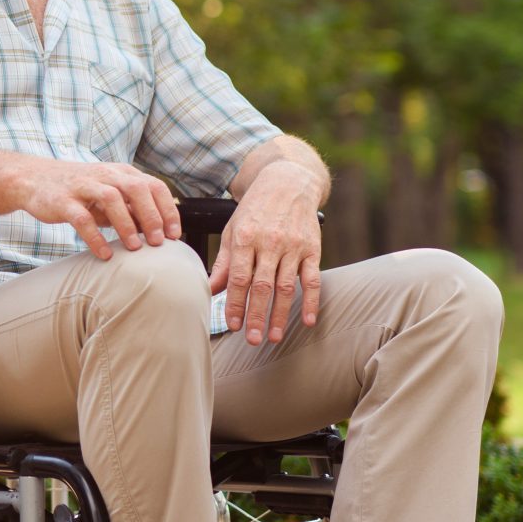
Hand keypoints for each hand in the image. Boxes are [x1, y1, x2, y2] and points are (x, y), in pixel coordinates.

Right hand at [16, 160, 182, 260]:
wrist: (34, 180)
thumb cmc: (79, 191)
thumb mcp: (109, 195)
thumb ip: (131, 209)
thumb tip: (158, 231)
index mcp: (121, 173)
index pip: (154, 186)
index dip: (167, 210)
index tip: (174, 235)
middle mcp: (105, 175)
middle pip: (137, 189)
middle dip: (151, 216)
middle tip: (158, 242)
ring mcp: (83, 186)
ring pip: (111, 199)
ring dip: (126, 224)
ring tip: (135, 248)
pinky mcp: (63, 201)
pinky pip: (82, 219)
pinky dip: (95, 237)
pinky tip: (104, 255)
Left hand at [208, 161, 323, 344]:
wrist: (287, 181)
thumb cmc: (255, 209)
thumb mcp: (233, 229)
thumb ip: (224, 262)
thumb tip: (210, 290)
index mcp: (246, 238)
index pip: (238, 278)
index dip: (235, 303)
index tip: (232, 325)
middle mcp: (269, 242)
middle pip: (262, 286)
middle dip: (256, 315)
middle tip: (252, 340)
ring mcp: (293, 246)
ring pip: (286, 286)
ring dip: (281, 314)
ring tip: (275, 337)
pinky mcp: (312, 248)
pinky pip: (312, 279)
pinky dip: (311, 301)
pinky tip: (308, 320)